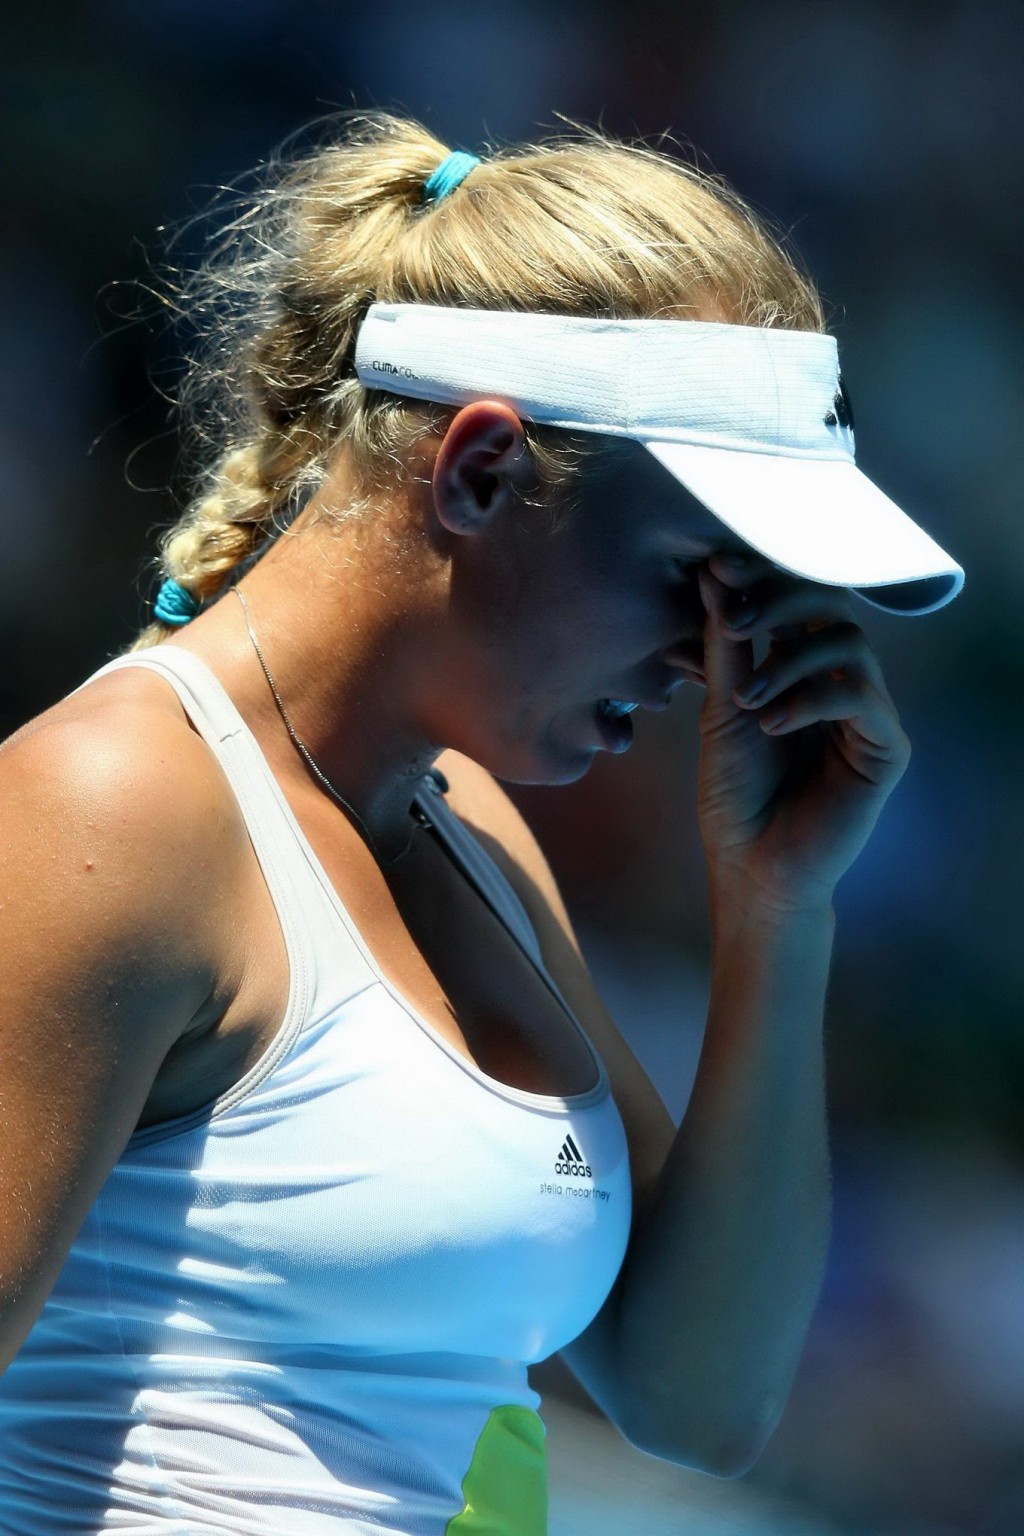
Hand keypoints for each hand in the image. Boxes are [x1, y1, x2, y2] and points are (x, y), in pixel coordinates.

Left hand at [682, 552, 910, 913]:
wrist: (751, 866)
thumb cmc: (735, 792)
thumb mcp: (722, 707)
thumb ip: (725, 644)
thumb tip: (713, 573)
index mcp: (802, 664)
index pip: (798, 595)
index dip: (764, 573)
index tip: (717, 567)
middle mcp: (841, 678)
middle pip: (834, 601)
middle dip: (781, 599)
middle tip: (737, 621)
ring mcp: (868, 711)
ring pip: (848, 642)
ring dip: (788, 660)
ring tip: (745, 700)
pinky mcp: (887, 747)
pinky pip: (860, 696)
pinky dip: (809, 699)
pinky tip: (769, 725)